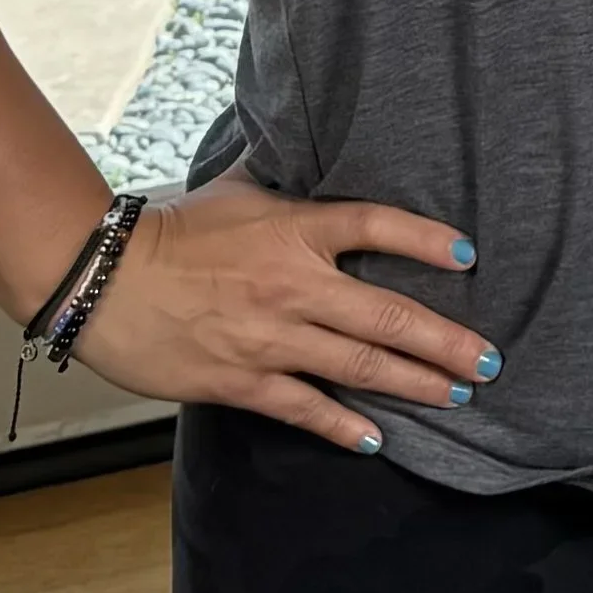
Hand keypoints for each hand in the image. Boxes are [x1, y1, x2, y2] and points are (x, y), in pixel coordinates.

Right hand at [69, 171, 500, 454]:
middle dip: (446, 340)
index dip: (426, 240)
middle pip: (387, 314)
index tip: (469, 256)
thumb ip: (287, 183)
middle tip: (488, 359)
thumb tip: (318, 154)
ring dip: (414, 382)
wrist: (103, 280)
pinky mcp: (242, 379)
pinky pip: (304, 407)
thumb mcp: (238, 189)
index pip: (375, 227)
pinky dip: (342, 425)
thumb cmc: (171, 231)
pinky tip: (375, 439)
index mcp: (294, 230)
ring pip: (359, 365)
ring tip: (455, 393)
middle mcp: (293, 285)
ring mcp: (271, 337)